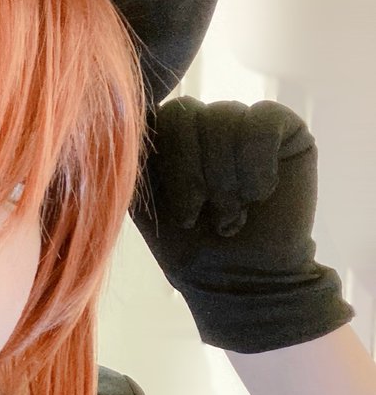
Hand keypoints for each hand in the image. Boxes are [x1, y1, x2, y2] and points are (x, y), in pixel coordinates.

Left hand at [128, 97, 353, 352]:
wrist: (242, 281)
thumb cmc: (191, 248)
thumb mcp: (145, 204)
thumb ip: (129, 160)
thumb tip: (110, 120)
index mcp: (165, 138)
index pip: (150, 117)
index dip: (159, 163)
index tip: (174, 212)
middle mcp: (202, 124)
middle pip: (182, 113)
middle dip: (187, 172)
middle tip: (198, 216)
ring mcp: (243, 122)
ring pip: (223, 117)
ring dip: (224, 178)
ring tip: (232, 216)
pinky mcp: (285, 129)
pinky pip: (264, 120)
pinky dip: (257, 163)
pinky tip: (259, 195)